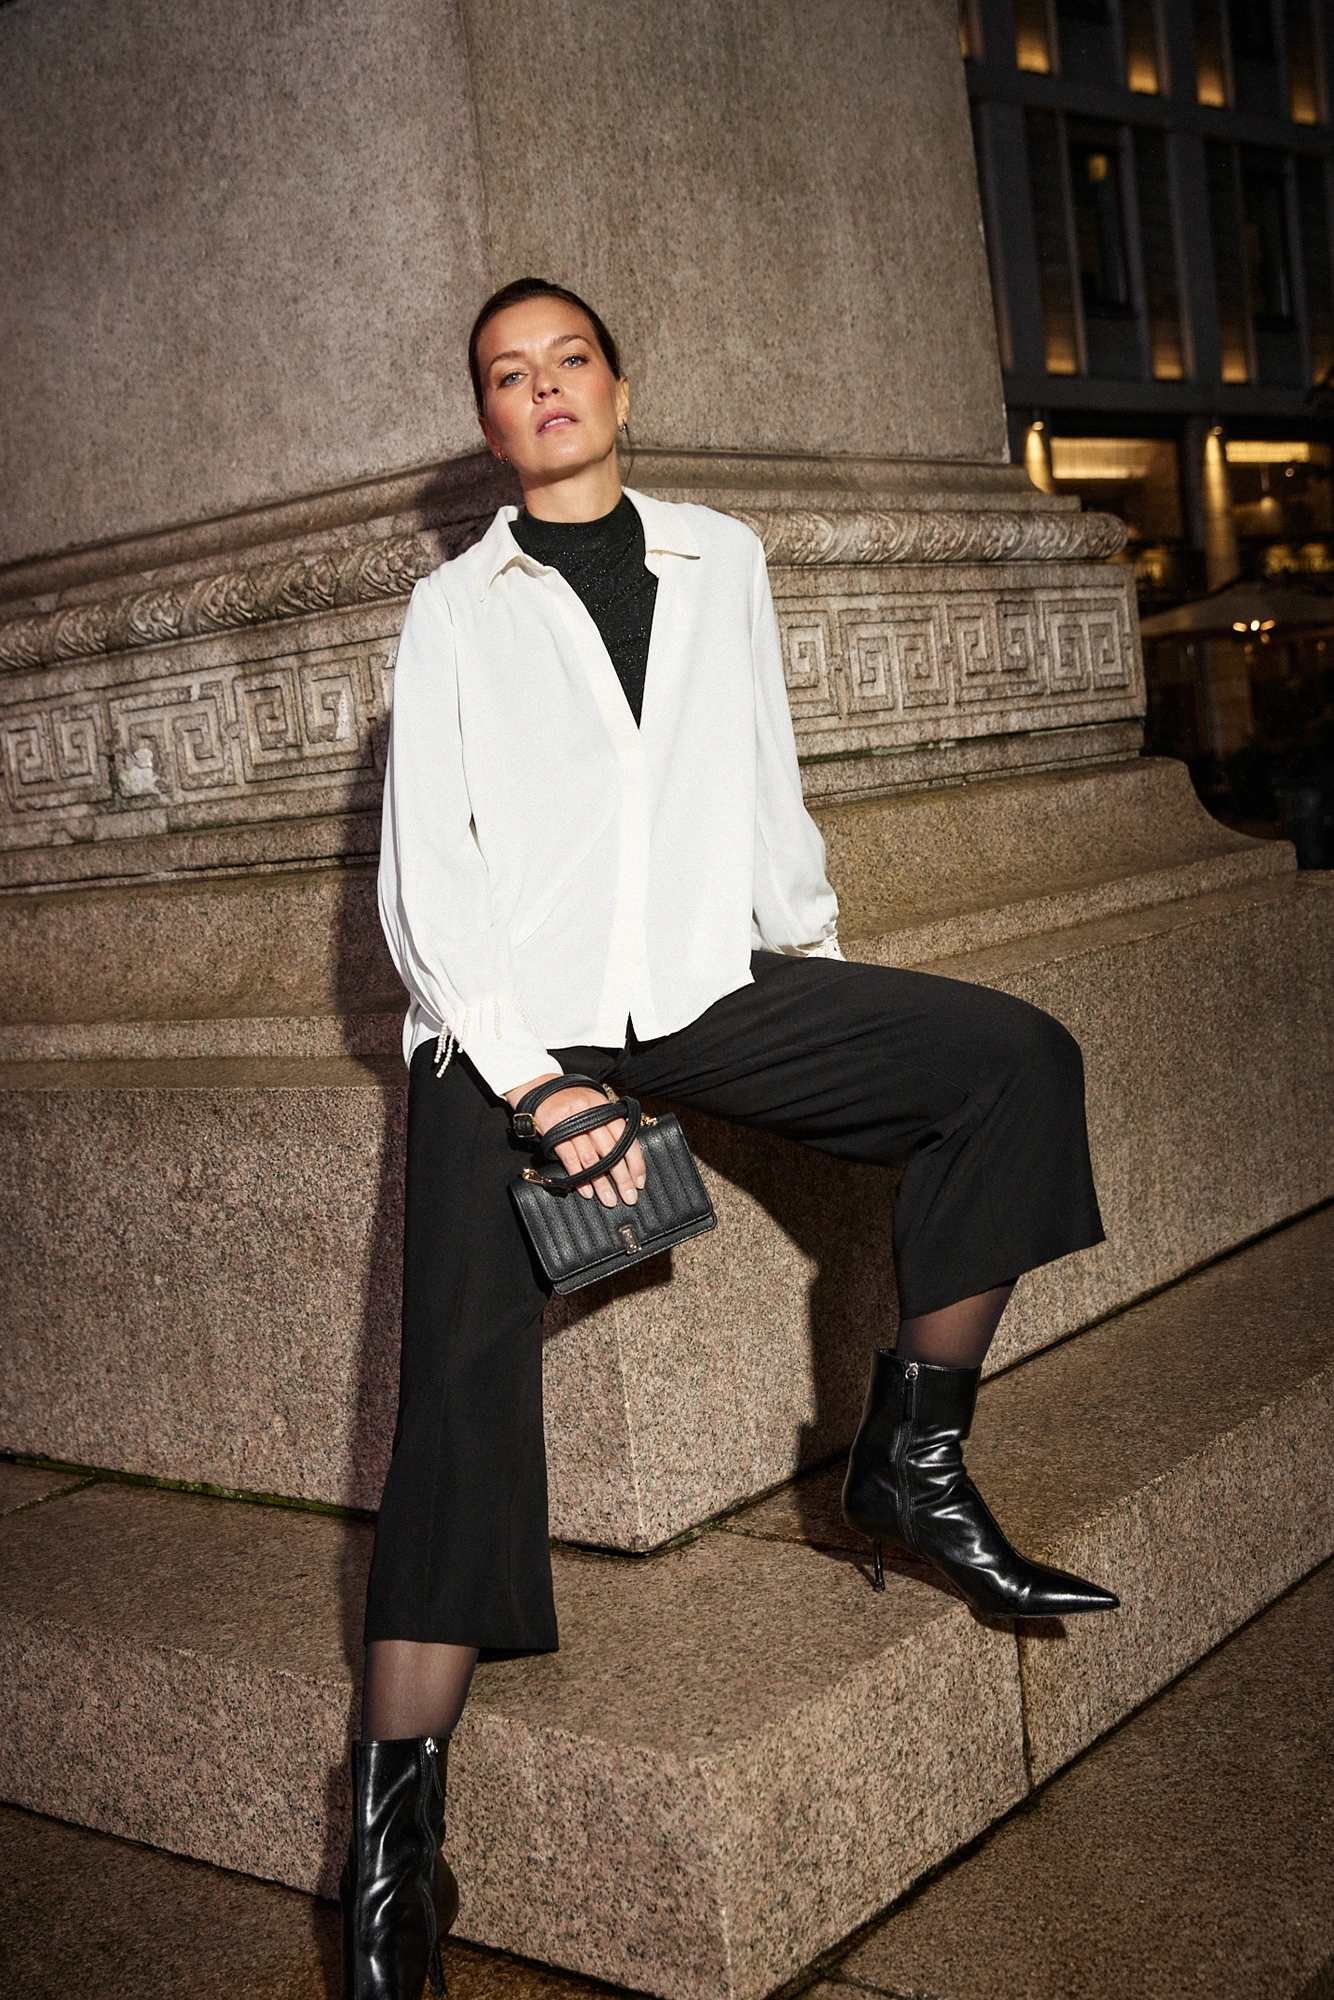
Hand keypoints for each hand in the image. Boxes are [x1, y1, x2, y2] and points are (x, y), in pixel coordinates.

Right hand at [505, 1073, 646, 1206]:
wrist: (538, 1086)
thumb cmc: (570, 1100)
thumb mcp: (593, 1106)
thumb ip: (608, 1126)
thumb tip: (626, 1158)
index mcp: (604, 1108)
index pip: (626, 1138)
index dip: (635, 1162)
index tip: (639, 1182)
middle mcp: (590, 1115)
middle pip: (611, 1150)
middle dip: (622, 1177)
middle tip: (628, 1197)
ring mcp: (571, 1124)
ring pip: (591, 1158)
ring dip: (601, 1182)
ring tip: (609, 1199)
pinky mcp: (554, 1132)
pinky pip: (570, 1158)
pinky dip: (579, 1177)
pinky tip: (586, 1190)